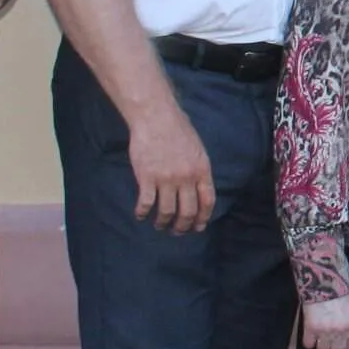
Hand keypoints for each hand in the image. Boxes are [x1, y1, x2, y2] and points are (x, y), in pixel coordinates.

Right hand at [128, 100, 216, 234]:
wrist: (156, 117)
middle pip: (188, 211)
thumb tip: (199, 190)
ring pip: (167, 211)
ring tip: (159, 225)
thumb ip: (199, 170)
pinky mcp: (147, 177)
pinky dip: (143, 213)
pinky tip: (141, 215)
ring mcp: (166, 178)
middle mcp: (186, 177)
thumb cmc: (178, 131)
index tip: (198, 227)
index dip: (203, 218)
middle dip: (183, 226)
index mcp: (202, 170)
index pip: (207, 201)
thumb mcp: (198, 150)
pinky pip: (146, 203)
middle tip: (177, 231)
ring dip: (163, 222)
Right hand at [300, 294, 348, 348]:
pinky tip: (312, 334)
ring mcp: (325, 331)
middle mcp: (341, 331)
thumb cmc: (343, 293)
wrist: (325, 281)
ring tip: (322, 336)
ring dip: (322, 345)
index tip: (345, 343)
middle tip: (333, 340)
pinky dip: (310, 340)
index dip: (348, 346)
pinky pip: (308, 344)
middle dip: (335, 347)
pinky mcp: (310, 328)